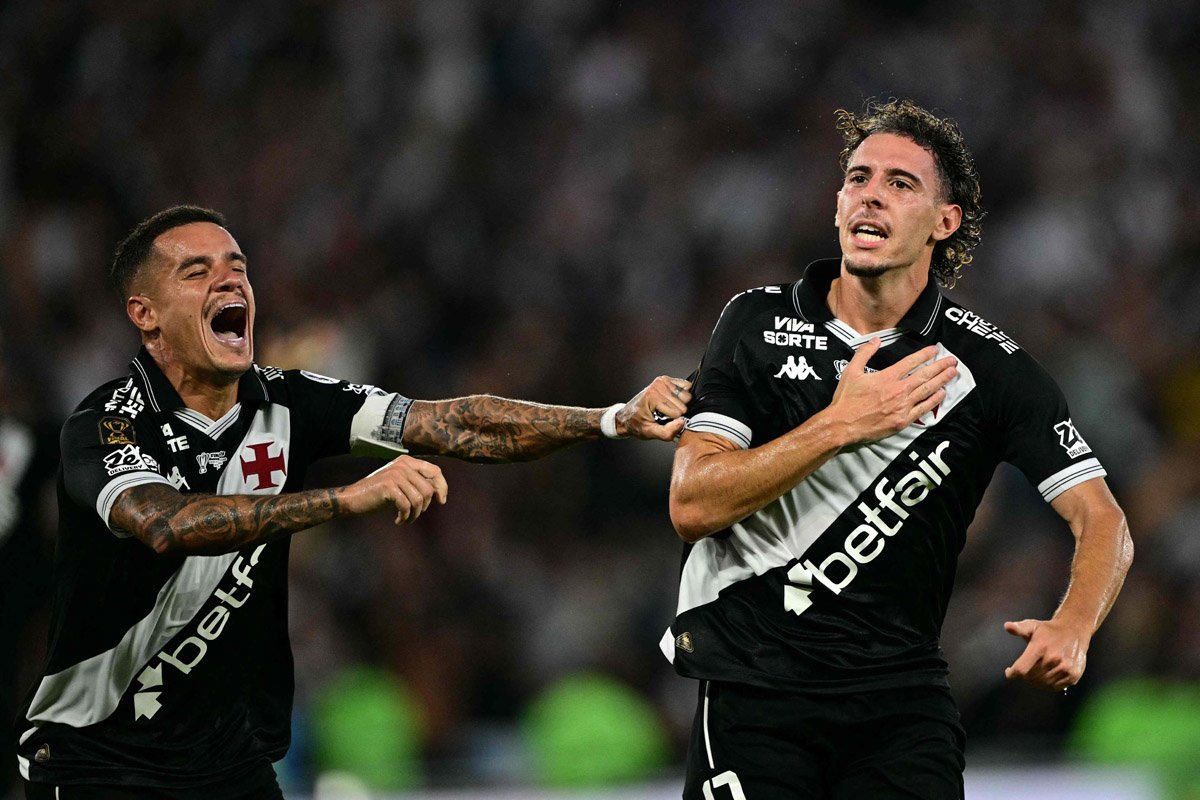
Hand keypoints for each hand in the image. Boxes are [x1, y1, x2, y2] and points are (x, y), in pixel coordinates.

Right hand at [341, 455, 447, 523]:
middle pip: (428, 489)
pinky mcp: (389, 487)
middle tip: (414, 514)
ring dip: (415, 514)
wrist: (353, 498)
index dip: (442, 487)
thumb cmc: (379, 494)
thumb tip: (440, 490)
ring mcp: (396, 475)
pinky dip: (405, 517)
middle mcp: (403, 465)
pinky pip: (407, 506)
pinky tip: (399, 520)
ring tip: (406, 518)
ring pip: (419, 499)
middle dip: (424, 506)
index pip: (435, 471)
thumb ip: (417, 482)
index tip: (442, 501)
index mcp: (407, 462)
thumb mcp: (401, 483)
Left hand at [615, 376, 692, 440]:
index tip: (662, 420)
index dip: (673, 420)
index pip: (678, 412)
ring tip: (666, 407)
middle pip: (684, 403)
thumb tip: (682, 423)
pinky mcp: (666, 379)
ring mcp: (662, 381)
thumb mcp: (650, 433)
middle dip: (677, 412)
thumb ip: (667, 432)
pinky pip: (686, 386)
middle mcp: (658, 386)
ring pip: (687, 395)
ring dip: (679, 404)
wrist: (628, 416)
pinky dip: (681, 395)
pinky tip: (670, 400)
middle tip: (664, 414)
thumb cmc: (637, 423)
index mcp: (653, 397)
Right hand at [827, 339, 955, 443]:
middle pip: (924, 375)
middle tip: (952, 360)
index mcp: (887, 377)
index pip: (911, 362)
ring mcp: (902, 406)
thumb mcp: (851, 371)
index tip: (935, 350)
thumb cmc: (846, 400)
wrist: (843, 425)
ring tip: (952, 373)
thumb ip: (864, 353)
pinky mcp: (903, 420)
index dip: (925, 354)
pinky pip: (923, 408)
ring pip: (927, 390)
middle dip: (940, 366)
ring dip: (942, 380)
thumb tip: (875, 340)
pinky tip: (942, 394)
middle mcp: (898, 390)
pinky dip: (934, 400)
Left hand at [1003, 618, 1087, 689]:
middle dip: (1024, 676)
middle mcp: (1053, 658)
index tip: (1009, 672)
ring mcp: (1065, 668)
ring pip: (1042, 684)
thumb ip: (1019, 628)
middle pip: (1030, 677)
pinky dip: (1047, 685)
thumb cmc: (1049, 630)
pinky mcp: (1073, 675)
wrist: (1073, 631)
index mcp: (1040, 647)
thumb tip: (1007, 626)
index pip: (1021, 668)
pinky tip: (1045, 676)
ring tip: (1034, 672)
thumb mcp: (1033, 626)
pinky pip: (1055, 687)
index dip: (1012, 673)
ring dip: (1035, 681)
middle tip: (1024, 670)